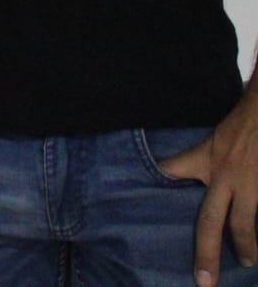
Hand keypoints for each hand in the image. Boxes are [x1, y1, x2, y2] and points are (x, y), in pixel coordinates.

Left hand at [160, 87, 257, 285]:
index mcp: (207, 161)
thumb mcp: (212, 137)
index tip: (145, 197)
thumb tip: (170, 170)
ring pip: (245, 224)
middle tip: (204, 281)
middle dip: (207, 252)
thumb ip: (196, 158)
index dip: (158, 179)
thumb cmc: (242, 121)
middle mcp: (226, 177)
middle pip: (213, 221)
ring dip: (246, 245)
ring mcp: (252, 186)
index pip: (173, 172)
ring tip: (248, 262)